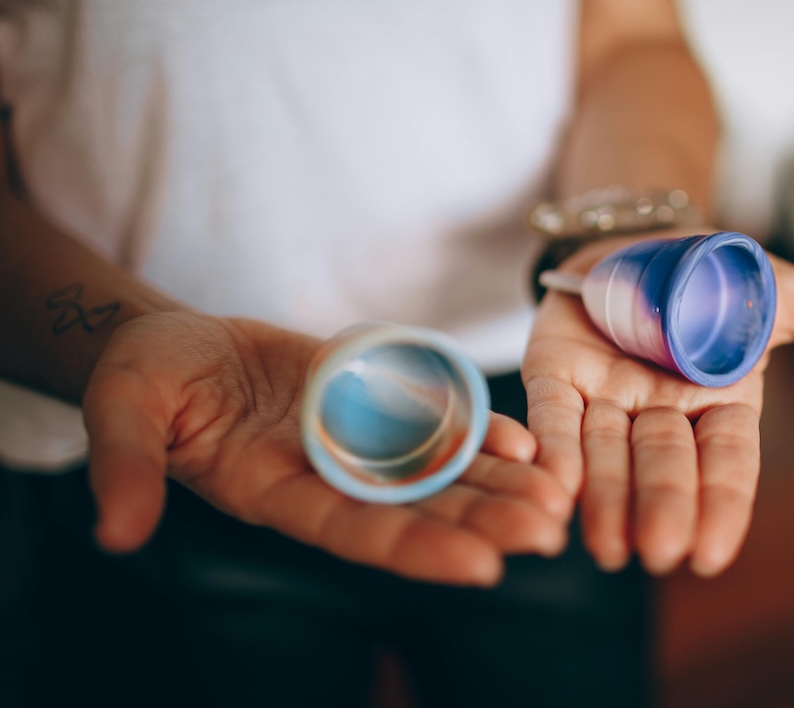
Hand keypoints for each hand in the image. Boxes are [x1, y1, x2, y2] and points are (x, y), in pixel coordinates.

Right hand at [83, 312, 570, 586]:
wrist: (176, 346)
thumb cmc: (145, 381)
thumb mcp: (123, 413)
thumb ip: (126, 468)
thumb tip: (114, 534)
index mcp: (275, 494)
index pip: (355, 532)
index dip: (417, 549)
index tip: (481, 568)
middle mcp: (328, 478)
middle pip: (416, 509)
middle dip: (482, 523)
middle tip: (548, 534)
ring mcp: (355, 442)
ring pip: (438, 473)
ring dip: (498, 486)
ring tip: (559, 498)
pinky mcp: (373, 403)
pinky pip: (434, 423)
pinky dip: (479, 432)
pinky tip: (527, 442)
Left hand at [522, 250, 793, 576]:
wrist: (643, 235)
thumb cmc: (722, 277)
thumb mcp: (791, 296)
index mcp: (722, 404)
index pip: (727, 464)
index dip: (721, 506)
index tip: (712, 555)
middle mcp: (663, 413)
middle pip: (663, 467)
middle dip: (661, 509)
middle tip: (657, 554)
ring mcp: (606, 397)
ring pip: (606, 455)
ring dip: (603, 501)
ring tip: (603, 547)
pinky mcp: (556, 374)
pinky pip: (550, 416)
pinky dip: (550, 449)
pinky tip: (550, 488)